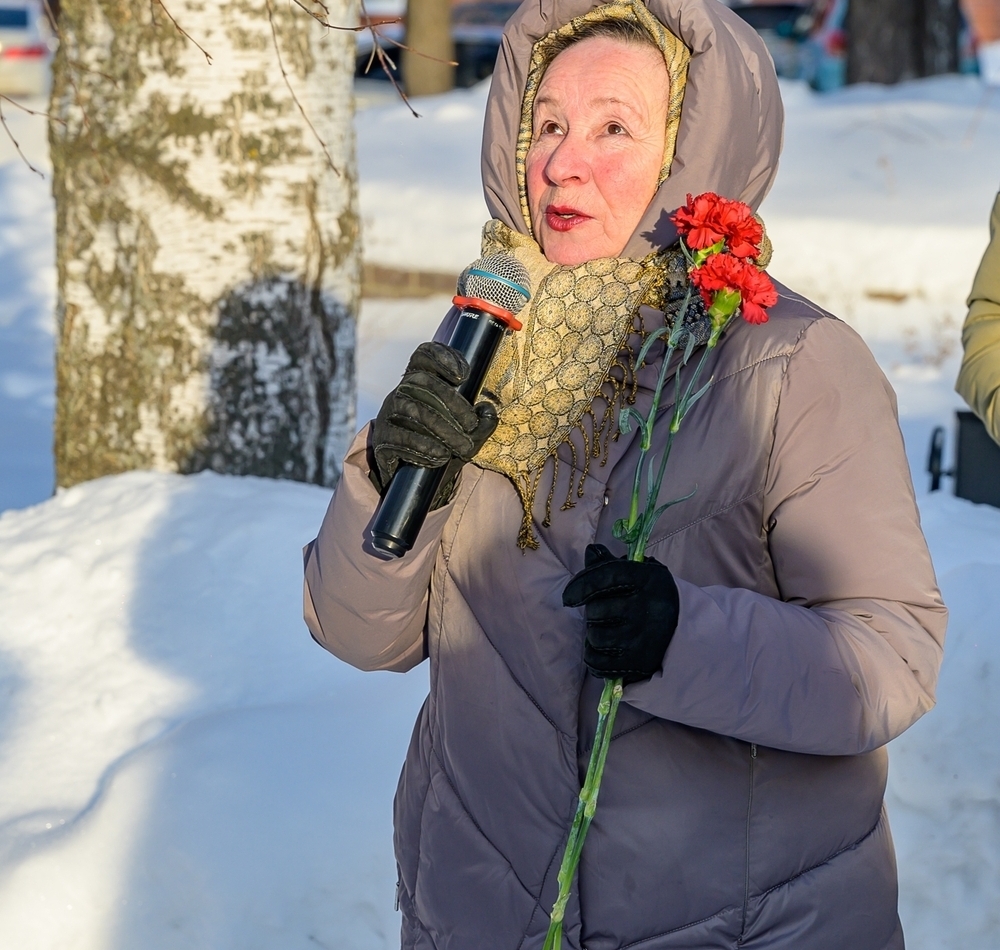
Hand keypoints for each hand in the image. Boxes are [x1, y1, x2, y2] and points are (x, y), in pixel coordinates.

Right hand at [370, 342, 497, 507]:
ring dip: (443, 429)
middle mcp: (400, 394)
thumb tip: (488, 411)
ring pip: (413, 411)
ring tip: (463, 447)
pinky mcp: (381, 442)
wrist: (411, 481)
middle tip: (471, 425)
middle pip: (421, 383)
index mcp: (418, 384)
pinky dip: (423, 447)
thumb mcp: (463, 435)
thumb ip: (479, 424)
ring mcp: (387, 416)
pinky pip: (400, 439)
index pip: (423, 356)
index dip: (441, 357)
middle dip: (452, 403)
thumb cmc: (440, 448)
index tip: (464, 376)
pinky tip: (440, 456)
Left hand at [562, 544, 679, 684]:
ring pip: (595, 637)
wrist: (684, 630)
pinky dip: (594, 657)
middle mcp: (647, 609)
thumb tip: (591, 552)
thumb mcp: (639, 574)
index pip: (607, 576)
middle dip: (593, 612)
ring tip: (607, 630)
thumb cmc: (653, 598)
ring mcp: (643, 639)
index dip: (582, 584)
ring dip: (594, 635)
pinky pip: (598, 663)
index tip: (568, 597)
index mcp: (648, 580)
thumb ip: (611, 565)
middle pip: (596, 610)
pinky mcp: (639, 663)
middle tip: (605, 614)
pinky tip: (603, 650)